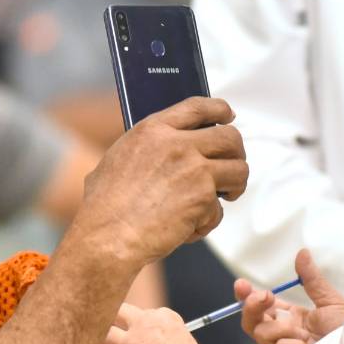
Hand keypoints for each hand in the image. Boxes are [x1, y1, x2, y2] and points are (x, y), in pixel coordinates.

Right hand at [70, 97, 247, 267]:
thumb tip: (167, 148)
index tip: (229, 117)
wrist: (107, 236)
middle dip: (237, 153)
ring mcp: (194, 170)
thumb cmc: (104, 206)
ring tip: (223, 197)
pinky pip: (219, 210)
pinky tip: (186, 228)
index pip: (199, 106)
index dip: (220, 110)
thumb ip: (148, 147)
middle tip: (231, 168)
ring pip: (239, 170)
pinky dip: (206, 222)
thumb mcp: (118, 158)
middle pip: (230, 138)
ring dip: (234, 186)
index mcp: (153, 130)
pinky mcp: (203, 198)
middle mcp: (177, 144)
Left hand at [90, 303, 207, 343]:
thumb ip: (169, 338)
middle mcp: (143, 324)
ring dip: (95, 340)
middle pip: (117, 313)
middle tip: (97, 321)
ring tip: (84, 342)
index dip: (135, 323)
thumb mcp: (186, 340)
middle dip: (108, 317)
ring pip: (103, 335)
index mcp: (162, 316)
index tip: (133, 331)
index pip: (141, 313)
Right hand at [237, 249, 343, 343]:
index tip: (241, 284)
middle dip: (251, 305)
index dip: (248, 295)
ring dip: (280, 328)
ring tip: (303, 332)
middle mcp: (284, 335)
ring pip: (261, 334)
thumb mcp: (331, 301)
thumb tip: (302, 253)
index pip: (262, 305)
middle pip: (252, 321)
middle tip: (264, 295)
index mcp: (292, 318)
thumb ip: (312, 280)